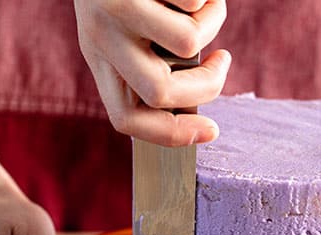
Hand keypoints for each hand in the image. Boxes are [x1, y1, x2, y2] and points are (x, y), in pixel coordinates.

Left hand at [74, 0, 230, 146]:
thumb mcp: (122, 28)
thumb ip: (149, 62)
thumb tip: (197, 97)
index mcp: (98, 59)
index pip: (126, 119)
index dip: (171, 134)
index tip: (211, 131)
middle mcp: (100, 38)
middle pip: (159, 93)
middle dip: (207, 86)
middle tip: (222, 61)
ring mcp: (114, 9)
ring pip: (187, 42)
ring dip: (214, 22)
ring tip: (208, 1)